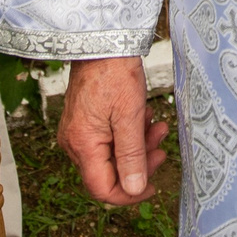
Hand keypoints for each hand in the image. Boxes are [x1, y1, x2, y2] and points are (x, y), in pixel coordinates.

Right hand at [59, 56, 167, 205]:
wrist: (103, 41)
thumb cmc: (115, 73)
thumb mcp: (131, 117)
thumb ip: (132, 156)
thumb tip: (135, 190)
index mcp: (83, 145)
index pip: (102, 189)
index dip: (129, 194)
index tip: (153, 186)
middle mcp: (74, 143)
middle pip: (108, 173)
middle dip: (139, 163)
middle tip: (161, 148)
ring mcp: (78, 132)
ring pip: (111, 155)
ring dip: (138, 145)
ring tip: (158, 126)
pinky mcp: (84, 122)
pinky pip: (108, 140)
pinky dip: (128, 134)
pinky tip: (144, 118)